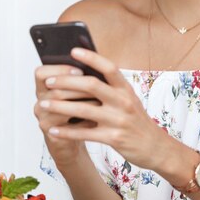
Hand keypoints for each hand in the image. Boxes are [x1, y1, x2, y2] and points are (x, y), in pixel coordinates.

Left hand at [37, 48, 167, 169]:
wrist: (155, 147)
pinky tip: (53, 130)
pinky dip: (67, 132)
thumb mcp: (129, 99)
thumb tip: (82, 74)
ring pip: (84, 109)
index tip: (73, 51)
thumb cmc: (136, 121)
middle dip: (67, 82)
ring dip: (60, 106)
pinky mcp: (113, 138)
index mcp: (126, 89)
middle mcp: (123, 101)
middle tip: (49, 82)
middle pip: (91, 85)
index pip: (108, 67)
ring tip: (44, 104)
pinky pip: (85, 133)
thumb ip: (110, 88)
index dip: (91, 57)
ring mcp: (118, 120)